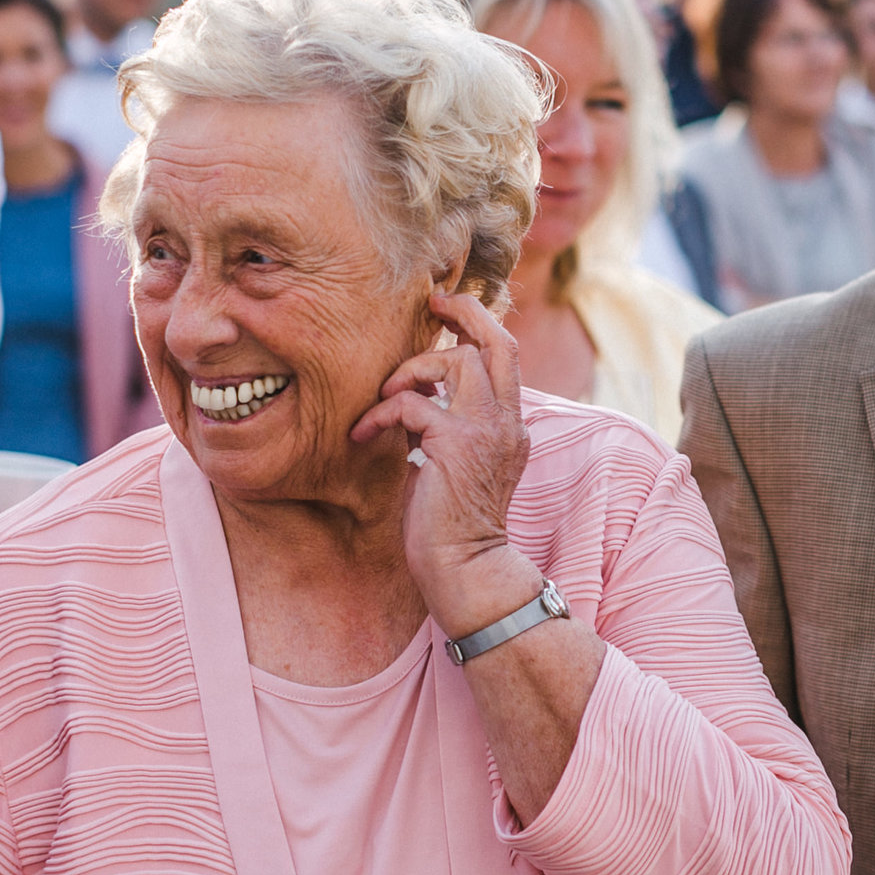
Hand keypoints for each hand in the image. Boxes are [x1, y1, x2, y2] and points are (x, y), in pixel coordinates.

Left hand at [351, 291, 540, 632]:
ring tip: (384, 398)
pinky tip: (364, 433)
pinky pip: (413, 403)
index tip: (447, 311)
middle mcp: (508, 422)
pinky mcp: (456, 445)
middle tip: (431, 304)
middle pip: (498, 341)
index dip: (480, 323)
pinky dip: (382, 412)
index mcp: (511, 425)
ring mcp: (486, 431)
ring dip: (410, 370)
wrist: (465, 570)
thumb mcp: (460, 465)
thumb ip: (453, 427)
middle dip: (463, 312)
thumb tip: (418, 400)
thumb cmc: (451, 525)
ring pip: (455, 361)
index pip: (507, 355)